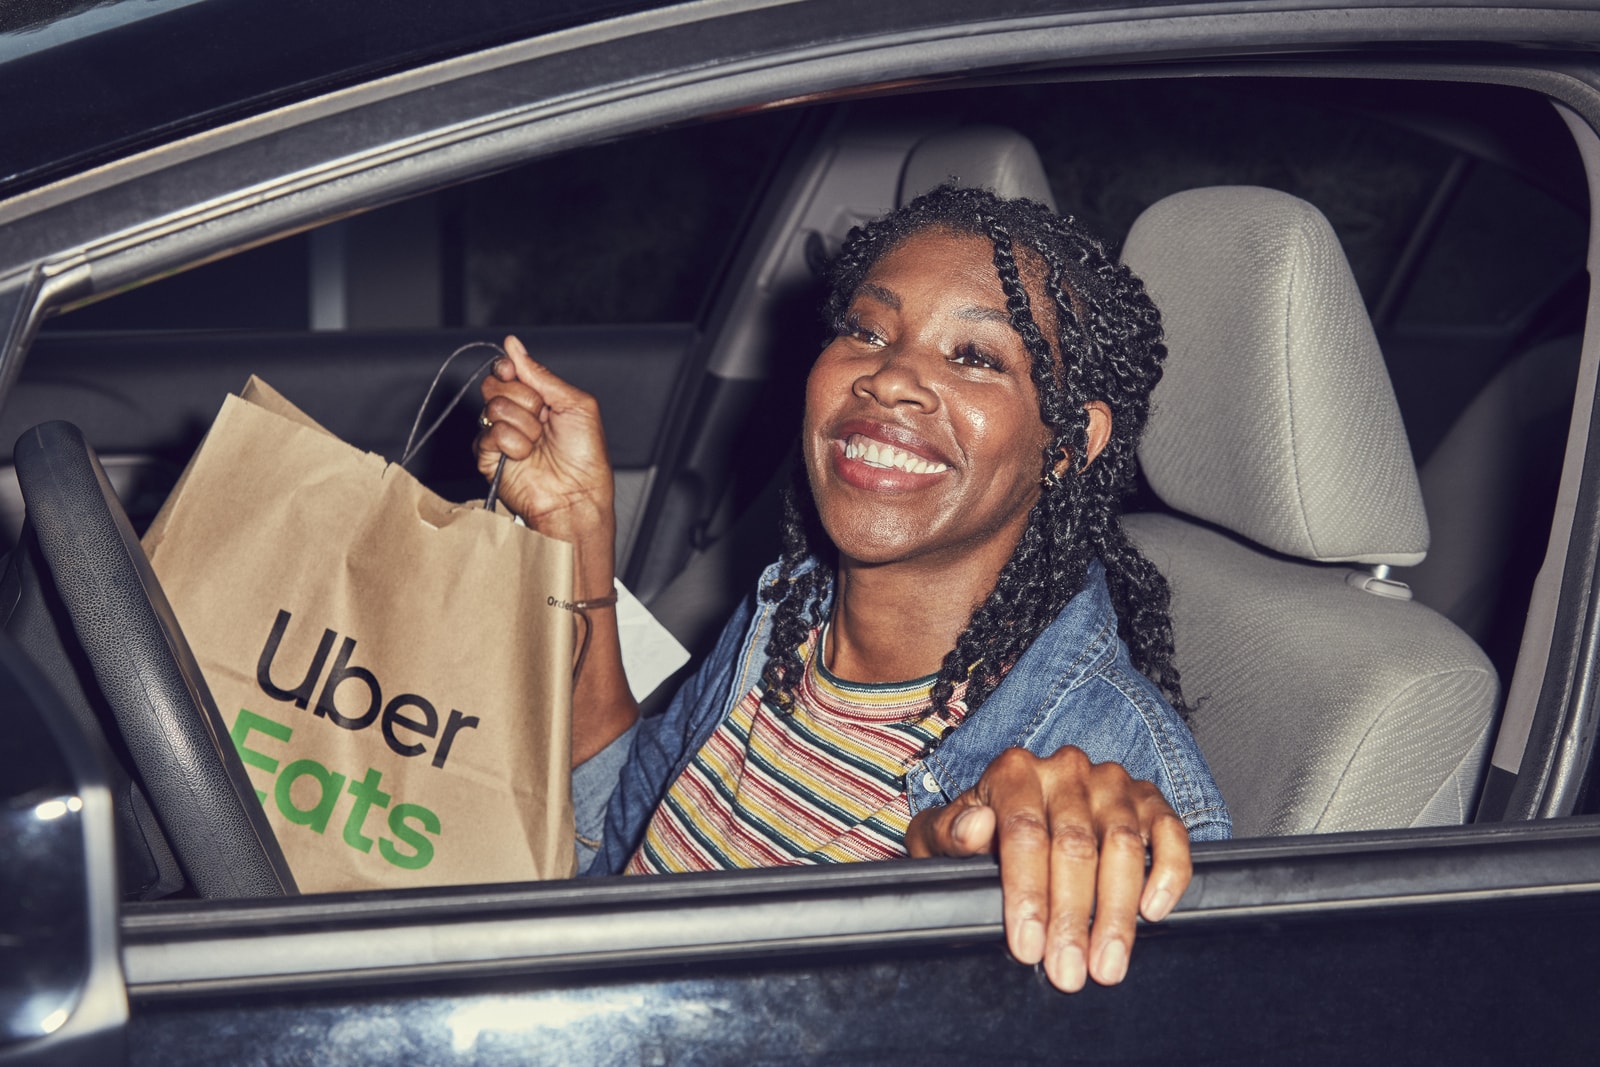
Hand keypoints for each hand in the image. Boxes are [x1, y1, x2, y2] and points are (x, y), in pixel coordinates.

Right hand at [476, 335, 615, 548]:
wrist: (577, 495)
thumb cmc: (585, 455)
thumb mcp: (575, 403)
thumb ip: (541, 374)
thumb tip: (513, 345)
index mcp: (538, 399)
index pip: (508, 370)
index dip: (507, 367)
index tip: (512, 370)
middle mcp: (516, 414)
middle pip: (494, 384)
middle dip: (522, 397)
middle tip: (542, 416)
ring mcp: (500, 435)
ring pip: (493, 407)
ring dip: (523, 424)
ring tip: (538, 442)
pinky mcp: (487, 456)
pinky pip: (490, 433)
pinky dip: (513, 443)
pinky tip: (525, 456)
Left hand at [905, 746, 1190, 993]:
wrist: (1011, 810)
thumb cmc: (974, 833)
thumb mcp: (940, 835)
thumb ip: (948, 833)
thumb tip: (975, 827)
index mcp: (1013, 772)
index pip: (1024, 831)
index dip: (1027, 893)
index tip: (1028, 946)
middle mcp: (1066, 769)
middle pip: (1075, 845)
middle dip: (1071, 917)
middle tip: (1069, 972)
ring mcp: (1111, 783)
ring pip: (1123, 845)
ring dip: (1117, 912)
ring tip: (1107, 965)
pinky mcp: (1148, 800)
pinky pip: (1170, 832)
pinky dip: (1168, 872)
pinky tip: (1154, 912)